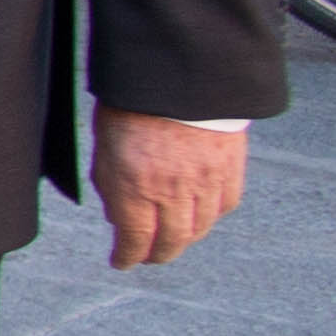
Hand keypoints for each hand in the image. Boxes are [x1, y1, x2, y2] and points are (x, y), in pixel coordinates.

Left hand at [96, 109, 247, 267]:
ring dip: (185, 240)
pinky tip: (200, 217)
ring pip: (200, 228)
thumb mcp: (105, 144)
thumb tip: (117, 216)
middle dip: (157, 255)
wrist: (178, 73)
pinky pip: (224, 206)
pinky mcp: (230, 169)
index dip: (127, 256)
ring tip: (172, 241)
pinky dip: (210, 217)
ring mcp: (205, 182)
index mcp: (134, 185)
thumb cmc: (131, 102)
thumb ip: (110, 183)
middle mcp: (172, 191)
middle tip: (148, 258)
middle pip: (171, 241)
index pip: (134, 239)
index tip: (121, 262)